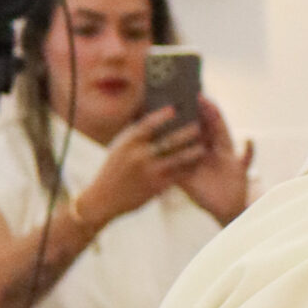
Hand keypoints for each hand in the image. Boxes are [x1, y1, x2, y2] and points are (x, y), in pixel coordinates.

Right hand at [74, 107, 206, 230]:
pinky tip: (197, 164)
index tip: (174, 109)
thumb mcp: (119, 148)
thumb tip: (151, 116)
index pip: (148, 124)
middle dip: (186, 133)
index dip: (162, 116)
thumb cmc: (113, 169)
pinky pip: (177, 176)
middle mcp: (139, 155)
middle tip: (199, 126)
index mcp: (128, 143)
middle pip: (168, 141)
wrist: (104, 198)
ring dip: (192, 152)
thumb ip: (135, 134)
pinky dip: (188, 169)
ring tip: (203, 147)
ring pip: (177, 159)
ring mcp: (149, 172)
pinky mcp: (156, 187)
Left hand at [168, 96, 252, 225]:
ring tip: (213, 106)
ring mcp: (229, 157)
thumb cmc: (205, 195)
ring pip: (224, 135)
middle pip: (210, 128)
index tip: (182, 99)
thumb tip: (151, 157)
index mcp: (202, 152)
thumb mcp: (186, 180)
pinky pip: (247, 158)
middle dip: (205, 112)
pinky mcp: (240, 168)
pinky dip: (249, 150)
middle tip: (197, 94)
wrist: (224, 211)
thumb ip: (173, 167)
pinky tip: (249, 140)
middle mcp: (216, 151)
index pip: (197, 129)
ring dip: (219, 121)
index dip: (192, 115)